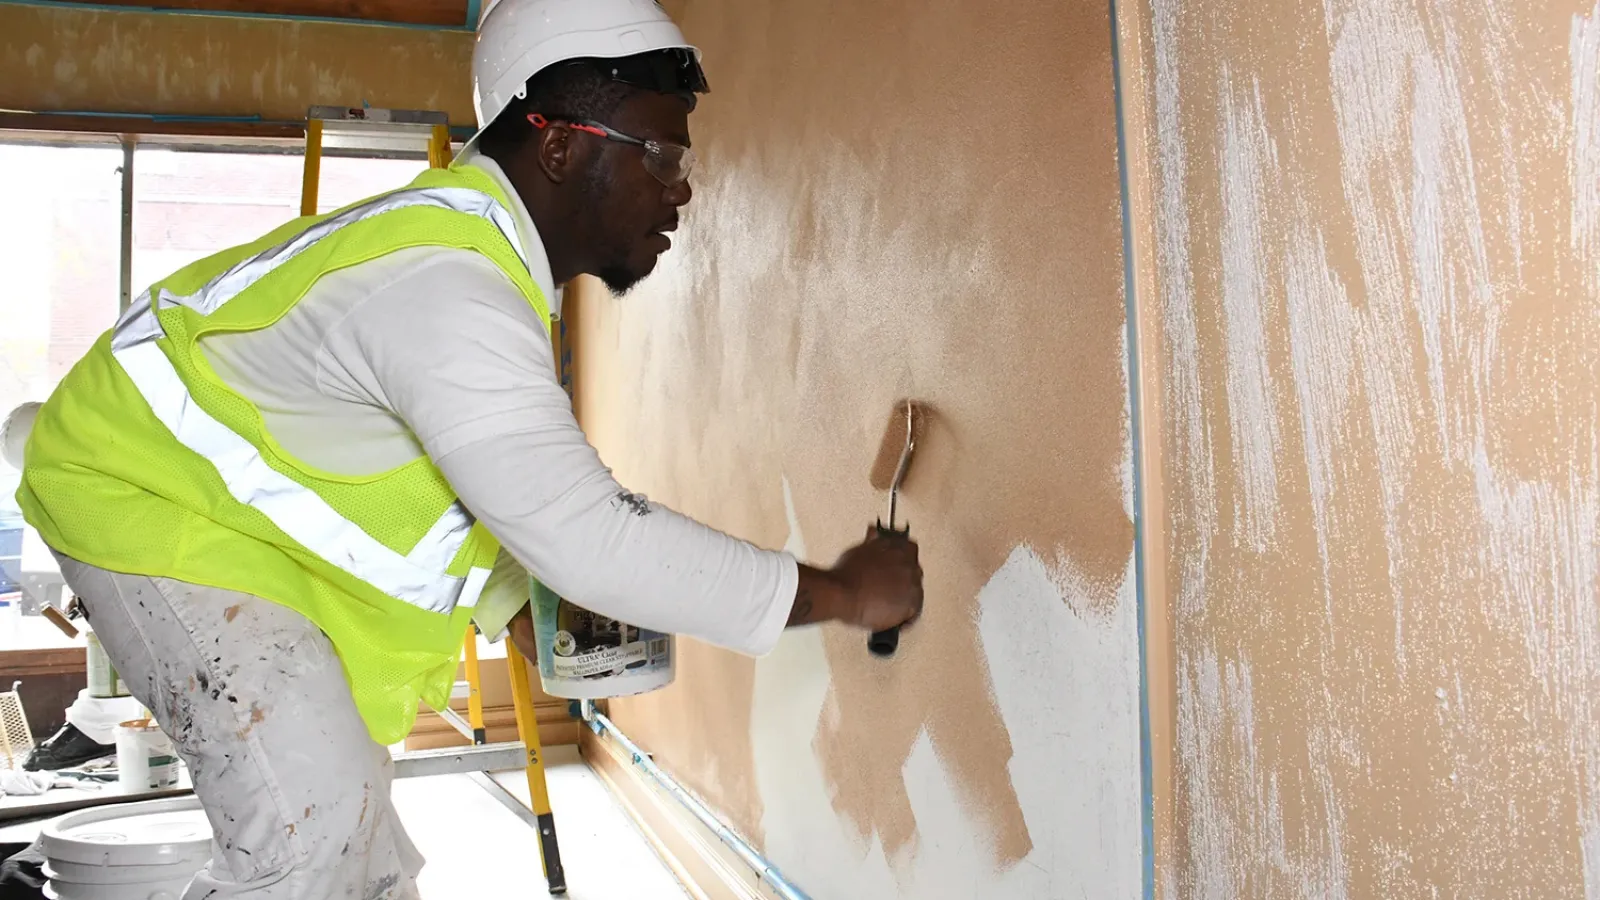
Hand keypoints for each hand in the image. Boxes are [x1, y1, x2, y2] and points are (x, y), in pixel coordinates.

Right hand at [790, 526, 923, 631]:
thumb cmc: (845, 573)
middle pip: (914, 572)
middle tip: (888, 591)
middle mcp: (908, 563)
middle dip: (902, 581)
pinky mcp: (911, 604)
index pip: (910, 549)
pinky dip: (904, 619)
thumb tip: (873, 534)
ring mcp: (911, 584)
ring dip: (903, 599)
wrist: (841, 593)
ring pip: (915, 593)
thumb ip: (872, 543)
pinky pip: (914, 613)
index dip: (902, 560)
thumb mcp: (859, 550)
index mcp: (897, 546)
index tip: (896, 567)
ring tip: (888, 608)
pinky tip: (893, 622)